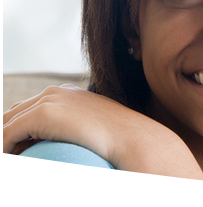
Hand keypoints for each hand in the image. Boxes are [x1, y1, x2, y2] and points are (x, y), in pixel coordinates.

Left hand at [3, 84, 202, 198]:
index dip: (18, 128)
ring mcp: (48, 101)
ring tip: (4, 164)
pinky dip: (2, 150)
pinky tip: (5, 166)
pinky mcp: (42, 114)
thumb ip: (80, 127)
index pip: (30, 108)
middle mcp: (55, 92)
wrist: (133, 138)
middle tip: (5, 157)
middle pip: (15, 113)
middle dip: (6, 134)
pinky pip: (8, 135)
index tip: (15, 149)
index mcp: (68, 93)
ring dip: (2, 144)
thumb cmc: (121, 139)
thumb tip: (73, 142)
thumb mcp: (97, 127)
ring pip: (8, 124)